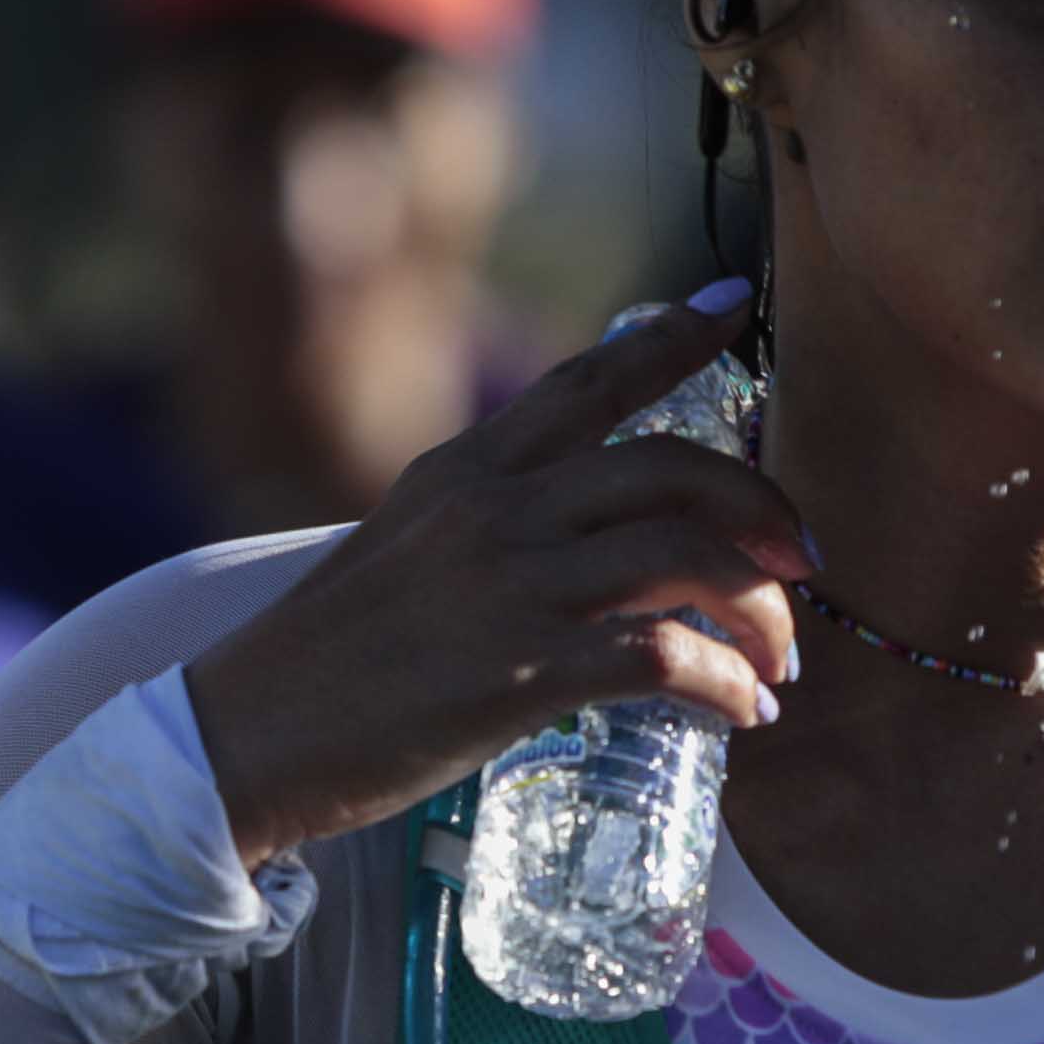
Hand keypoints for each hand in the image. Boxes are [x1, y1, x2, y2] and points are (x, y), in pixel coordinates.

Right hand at [180, 285, 809, 857]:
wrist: (240, 739)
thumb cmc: (322, 664)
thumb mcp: (399, 554)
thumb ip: (484, 531)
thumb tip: (570, 549)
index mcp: (464, 471)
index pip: (585, 380)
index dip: (668, 337)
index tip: (733, 304)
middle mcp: (494, 509)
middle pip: (671, 467)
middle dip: (761, 505)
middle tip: (804, 558)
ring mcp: (510, 586)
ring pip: (685, 557)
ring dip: (760, 609)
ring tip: (782, 659)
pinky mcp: (520, 671)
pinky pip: (665, 658)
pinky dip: (726, 684)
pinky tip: (744, 712)